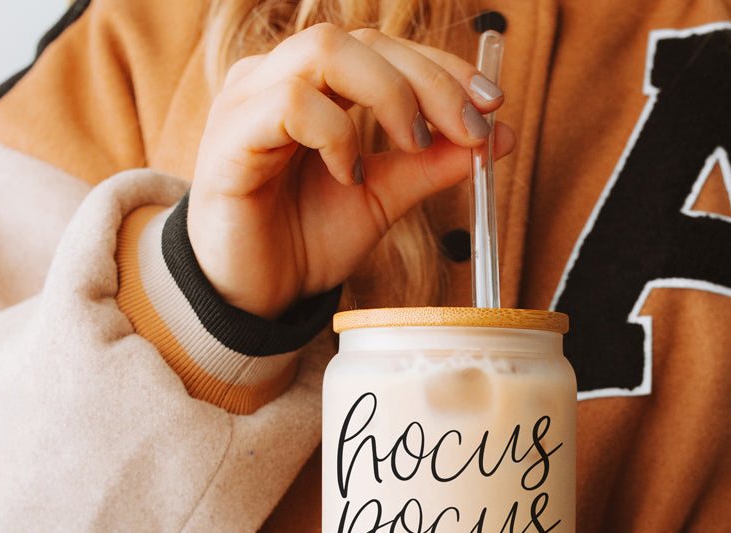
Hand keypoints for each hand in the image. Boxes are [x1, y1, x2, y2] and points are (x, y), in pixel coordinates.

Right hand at [188, 23, 512, 318]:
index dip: (443, 68)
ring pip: (325, 50)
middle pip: (361, 40)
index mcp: (314, 86)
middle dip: (429, 81)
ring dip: (388, 94)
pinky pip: (290, 102)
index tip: (491, 107)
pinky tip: (352, 174)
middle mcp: (278, 78)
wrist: (255, 296)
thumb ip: (432, 166)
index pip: (384, 48)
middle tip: (468, 131)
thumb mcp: (383, 200)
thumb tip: (499, 137)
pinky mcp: (231, 138)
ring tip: (413, 146)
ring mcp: (250, 101)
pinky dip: (336, 133)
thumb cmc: (304, 241)